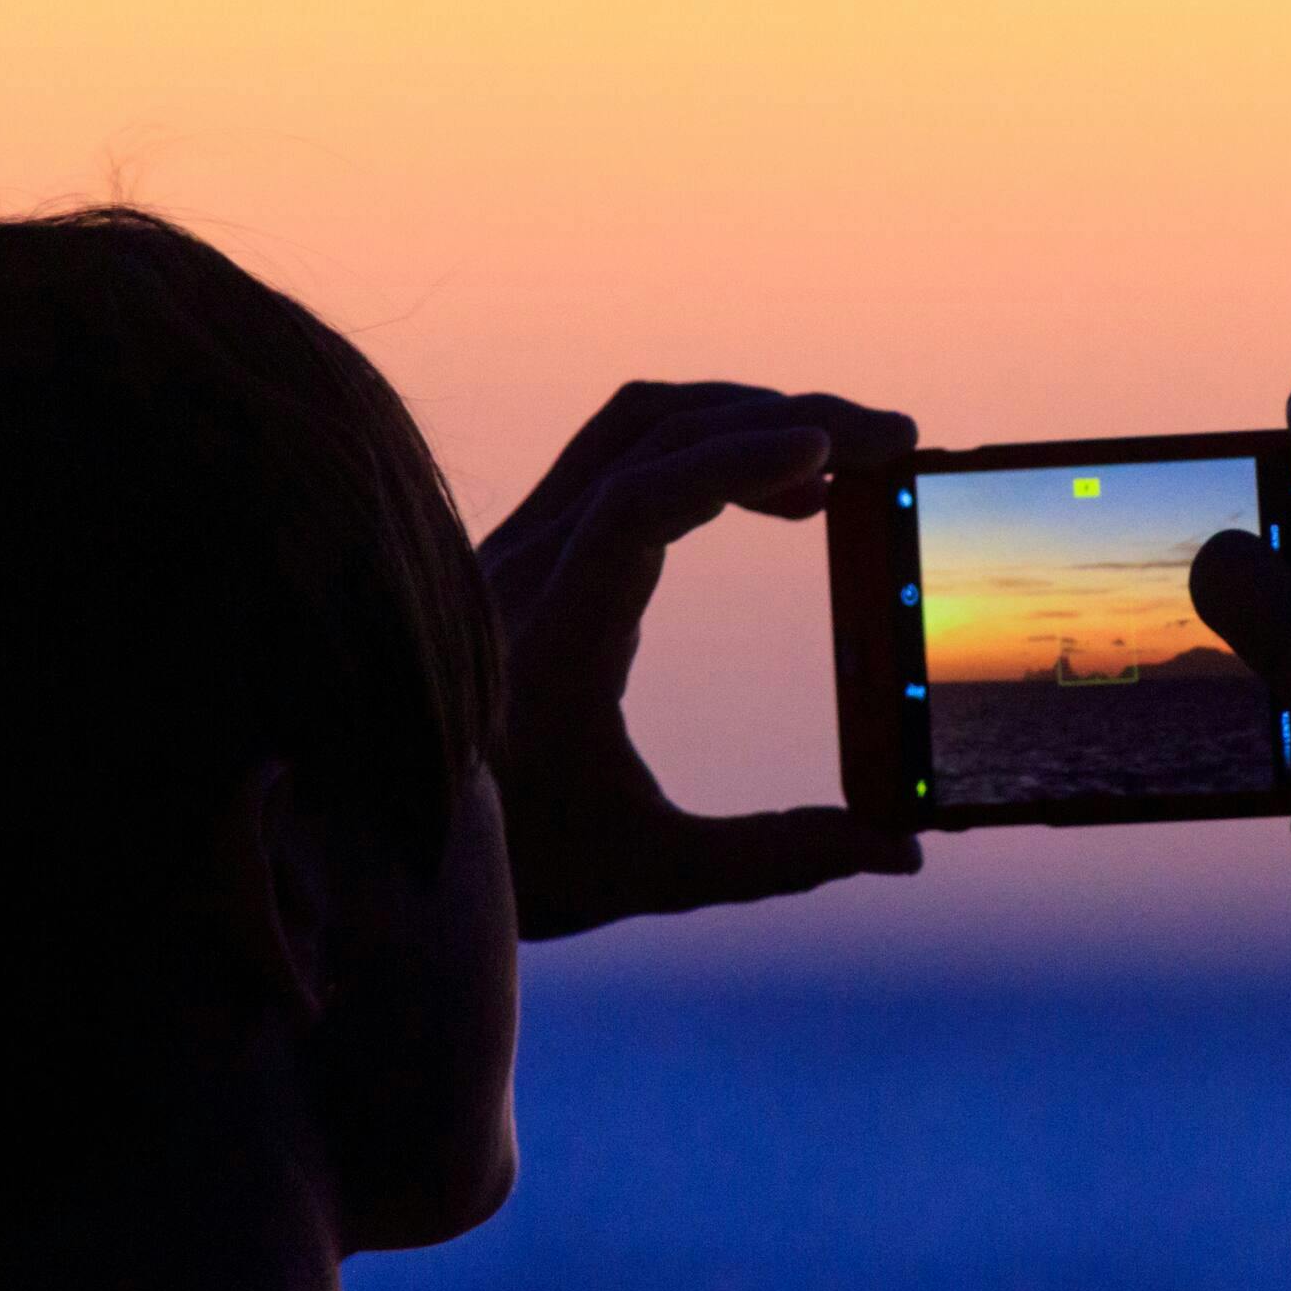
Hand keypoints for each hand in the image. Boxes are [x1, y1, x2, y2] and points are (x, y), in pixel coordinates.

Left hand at [480, 380, 924, 939]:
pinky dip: (706, 444)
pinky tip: (777, 492)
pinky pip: (621, 450)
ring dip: (743, 419)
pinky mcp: (529, 541)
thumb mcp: (654, 872)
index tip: (829, 453)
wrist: (388, 841)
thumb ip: (780, 856)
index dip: (735, 463)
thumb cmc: (521, 863)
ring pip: (635, 425)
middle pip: (652, 436)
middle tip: (891, 442)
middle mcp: (523, 571)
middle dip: (781, 419)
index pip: (638, 504)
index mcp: (550, 640)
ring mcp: (519, 544)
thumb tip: (901, 848)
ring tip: (845, 460)